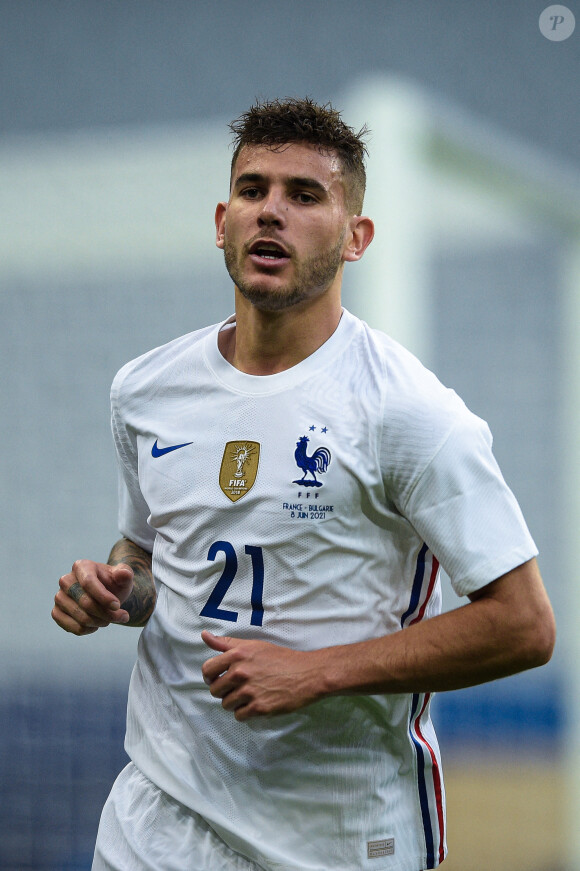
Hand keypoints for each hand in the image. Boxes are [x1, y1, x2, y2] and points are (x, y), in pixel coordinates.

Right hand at [52, 560, 133, 635]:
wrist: (107, 595)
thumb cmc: (115, 584)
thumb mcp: (124, 577)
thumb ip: (125, 574)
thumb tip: (123, 573)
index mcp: (81, 566)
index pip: (88, 583)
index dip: (104, 597)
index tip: (117, 606)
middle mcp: (66, 580)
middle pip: (86, 603)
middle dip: (107, 614)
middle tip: (122, 616)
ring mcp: (59, 597)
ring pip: (81, 618)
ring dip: (100, 622)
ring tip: (110, 619)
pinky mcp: (56, 612)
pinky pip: (72, 627)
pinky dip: (88, 630)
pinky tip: (97, 624)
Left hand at [201, 631, 323, 720]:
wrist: (307, 674)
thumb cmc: (281, 658)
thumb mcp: (254, 645)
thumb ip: (226, 643)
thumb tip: (204, 635)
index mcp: (238, 655)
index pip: (207, 670)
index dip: (210, 676)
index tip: (218, 678)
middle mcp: (241, 672)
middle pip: (215, 690)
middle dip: (223, 690)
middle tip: (237, 687)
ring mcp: (249, 691)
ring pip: (226, 704)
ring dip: (234, 702)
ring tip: (249, 694)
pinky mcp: (259, 708)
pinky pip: (239, 715)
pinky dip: (245, 712)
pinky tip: (255, 703)